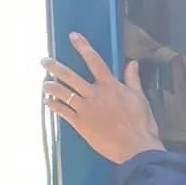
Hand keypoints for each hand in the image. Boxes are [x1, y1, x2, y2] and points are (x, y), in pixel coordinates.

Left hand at [44, 34, 163, 163]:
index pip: (94, 60)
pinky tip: (47, 102)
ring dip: (50, 86)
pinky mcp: (80, 123)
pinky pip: (62, 110)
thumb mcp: (140, 99)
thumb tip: (133, 63)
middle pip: (69, 75)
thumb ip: (133, 79)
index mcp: (110, 86)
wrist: (136, 148)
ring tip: (44, 83)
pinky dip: (53, 105)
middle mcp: (94, 94)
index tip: (72, 36)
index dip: (82, 46)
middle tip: (44, 61)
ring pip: (62, 92)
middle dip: (54, 66)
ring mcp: (85, 108)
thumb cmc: (141, 124)